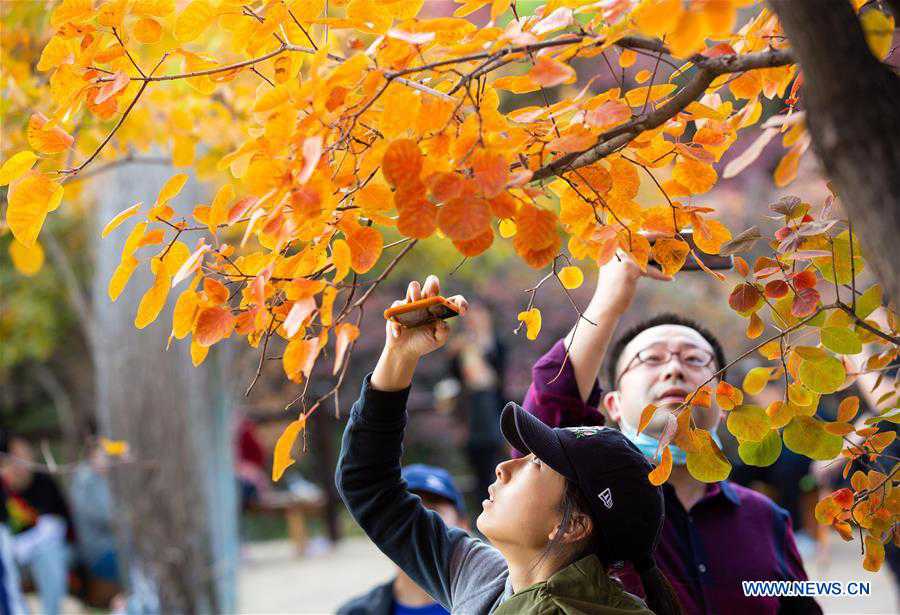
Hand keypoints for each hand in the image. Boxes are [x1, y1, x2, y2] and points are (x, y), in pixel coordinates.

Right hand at [373, 276, 466, 391]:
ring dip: (415, 291)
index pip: (453, 300)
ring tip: (415, 302)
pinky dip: (398, 321)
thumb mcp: (438, 339)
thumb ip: (443, 331)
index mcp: (440, 309)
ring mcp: (412, 303)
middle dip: (433, 284)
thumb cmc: (423, 343)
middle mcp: (427, 302)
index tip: (462, 311)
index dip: (460, 302)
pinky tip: (399, 333)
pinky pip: (397, 307)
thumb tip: (441, 321)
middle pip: (432, 283)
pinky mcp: (398, 308)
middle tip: (432, 295)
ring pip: (413, 286)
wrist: (405, 351)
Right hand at [590, 233, 671, 316]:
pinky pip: (652, 270)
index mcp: (612, 246)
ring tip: (673, 260)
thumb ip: (629, 256)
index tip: (661, 230)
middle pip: (642, 238)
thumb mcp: (617, 267)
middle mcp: (616, 247)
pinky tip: (670, 278)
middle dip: (658, 234)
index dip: (648, 232)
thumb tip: (650, 251)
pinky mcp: (631, 268)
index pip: (633, 234)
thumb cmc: (613, 287)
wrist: (605, 304)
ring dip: (662, 258)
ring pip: (649, 254)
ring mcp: (623, 256)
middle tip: (671, 234)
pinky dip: (661, 275)